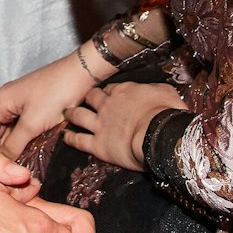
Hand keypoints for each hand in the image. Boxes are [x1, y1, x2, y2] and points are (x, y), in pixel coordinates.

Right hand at [0, 51, 97, 159]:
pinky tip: (29, 154)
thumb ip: (14, 144)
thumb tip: (4, 163)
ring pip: (9, 132)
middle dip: (0, 153)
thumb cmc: (55, 94)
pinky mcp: (33, 106)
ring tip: (19, 168)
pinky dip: (22, 141)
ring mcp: (19, 103)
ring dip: (12, 148)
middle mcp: (5, 102)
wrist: (81, 74)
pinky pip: (21, 127)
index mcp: (0, 102)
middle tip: (8, 174)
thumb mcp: (32, 123)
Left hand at [62, 82, 183, 171]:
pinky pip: (79, 140)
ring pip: (79, 115)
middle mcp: (108, 105)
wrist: (158, 134)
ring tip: (67, 113)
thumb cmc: (166, 113)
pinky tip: (65, 136)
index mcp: (125, 92)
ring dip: (72, 113)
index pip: (112, 88)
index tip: (110, 94)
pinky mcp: (97, 145)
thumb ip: (159, 90)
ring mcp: (100, 124)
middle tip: (85, 99)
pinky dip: (70, 138)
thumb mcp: (168, 94)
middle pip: (92, 97)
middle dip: (88, 98)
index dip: (110, 91)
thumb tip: (161, 92)